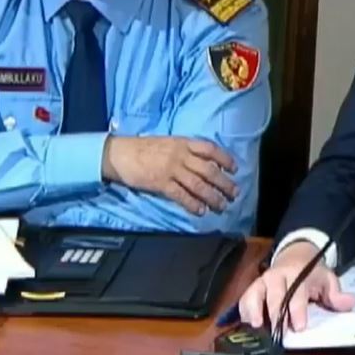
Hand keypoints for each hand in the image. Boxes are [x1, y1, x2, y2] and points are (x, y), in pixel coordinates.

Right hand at [102, 136, 236, 214]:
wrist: (120, 153)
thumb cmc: (144, 148)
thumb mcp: (169, 143)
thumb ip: (186, 151)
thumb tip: (205, 162)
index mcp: (183, 143)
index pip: (210, 149)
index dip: (225, 159)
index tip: (234, 169)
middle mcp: (180, 155)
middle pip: (209, 170)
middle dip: (224, 183)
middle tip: (235, 194)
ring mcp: (171, 169)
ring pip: (198, 185)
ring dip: (213, 197)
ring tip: (222, 206)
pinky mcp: (161, 183)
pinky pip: (181, 195)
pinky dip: (193, 204)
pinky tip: (201, 211)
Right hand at [238, 241, 354, 330]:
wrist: (295, 255)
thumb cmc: (312, 273)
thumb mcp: (328, 279)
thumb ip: (336, 293)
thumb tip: (349, 303)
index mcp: (297, 273)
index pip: (297, 292)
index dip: (298, 310)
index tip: (300, 326)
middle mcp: (277, 276)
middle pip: (275, 296)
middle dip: (276, 315)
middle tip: (278, 333)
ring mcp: (262, 281)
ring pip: (254, 294)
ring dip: (254, 311)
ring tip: (257, 326)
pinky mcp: (253, 288)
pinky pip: (244, 298)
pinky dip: (245, 311)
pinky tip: (249, 324)